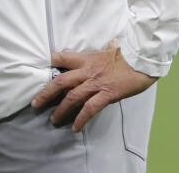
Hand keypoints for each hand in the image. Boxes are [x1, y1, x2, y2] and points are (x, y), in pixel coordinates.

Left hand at [30, 40, 156, 131]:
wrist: (143, 59)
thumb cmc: (127, 55)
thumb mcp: (107, 50)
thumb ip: (96, 55)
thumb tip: (97, 54)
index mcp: (86, 58)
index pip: (61, 57)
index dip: (48, 62)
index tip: (36, 70)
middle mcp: (87, 70)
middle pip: (61, 81)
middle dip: (46, 93)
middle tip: (35, 103)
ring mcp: (96, 83)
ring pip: (72, 96)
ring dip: (61, 109)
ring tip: (53, 119)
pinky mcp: (107, 94)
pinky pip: (90, 108)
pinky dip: (81, 118)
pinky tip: (75, 127)